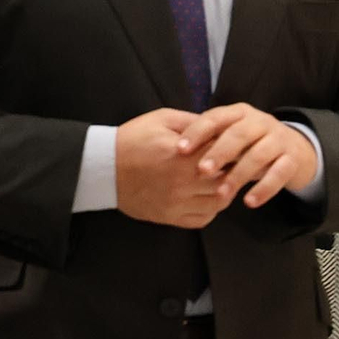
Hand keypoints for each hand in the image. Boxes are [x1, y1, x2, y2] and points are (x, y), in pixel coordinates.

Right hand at [114, 108, 229, 228]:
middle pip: (227, 180)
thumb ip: (193, 122)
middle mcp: (183, 181)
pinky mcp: (169, 217)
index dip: (234, 150)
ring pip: (219, 203)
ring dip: (224, 191)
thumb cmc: (132, 139)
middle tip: (232, 165)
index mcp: (182, 154)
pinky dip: (210, 210)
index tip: (235, 147)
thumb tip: (220, 128)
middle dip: (233, 171)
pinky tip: (205, 198)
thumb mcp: (161, 119)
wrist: (103, 167)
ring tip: (219, 181)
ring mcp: (177, 202)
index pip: (225, 154)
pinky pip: (203, 219)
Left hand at [177, 103, 318, 207]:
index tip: (179, 150)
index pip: (214, 118)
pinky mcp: (292, 159)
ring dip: (238, 175)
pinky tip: (249, 202)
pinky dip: (264, 188)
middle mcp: (259, 121)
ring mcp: (278, 139)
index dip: (196, 132)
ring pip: (258, 155)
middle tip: (201, 172)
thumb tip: (174, 148)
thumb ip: (209, 137)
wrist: (295, 148)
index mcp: (238, 112)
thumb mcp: (230, 134)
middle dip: (218, 153)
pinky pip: (280, 173)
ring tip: (222, 194)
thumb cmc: (249, 143)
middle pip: (238, 134)